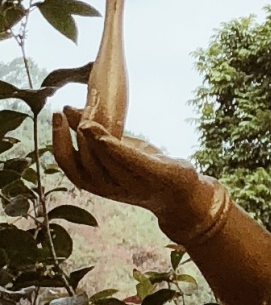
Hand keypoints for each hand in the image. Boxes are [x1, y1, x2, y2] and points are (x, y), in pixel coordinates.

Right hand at [51, 107, 210, 242]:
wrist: (181, 195)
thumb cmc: (144, 169)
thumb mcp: (116, 149)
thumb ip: (94, 134)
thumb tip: (68, 109)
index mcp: (98, 181)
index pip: (69, 164)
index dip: (58, 140)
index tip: (55, 114)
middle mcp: (109, 187)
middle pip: (82, 164)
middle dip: (68, 138)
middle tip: (64, 111)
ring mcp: (131, 184)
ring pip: (102, 164)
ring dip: (90, 142)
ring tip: (83, 120)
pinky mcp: (153, 177)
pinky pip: (129, 164)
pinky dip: (114, 150)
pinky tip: (105, 136)